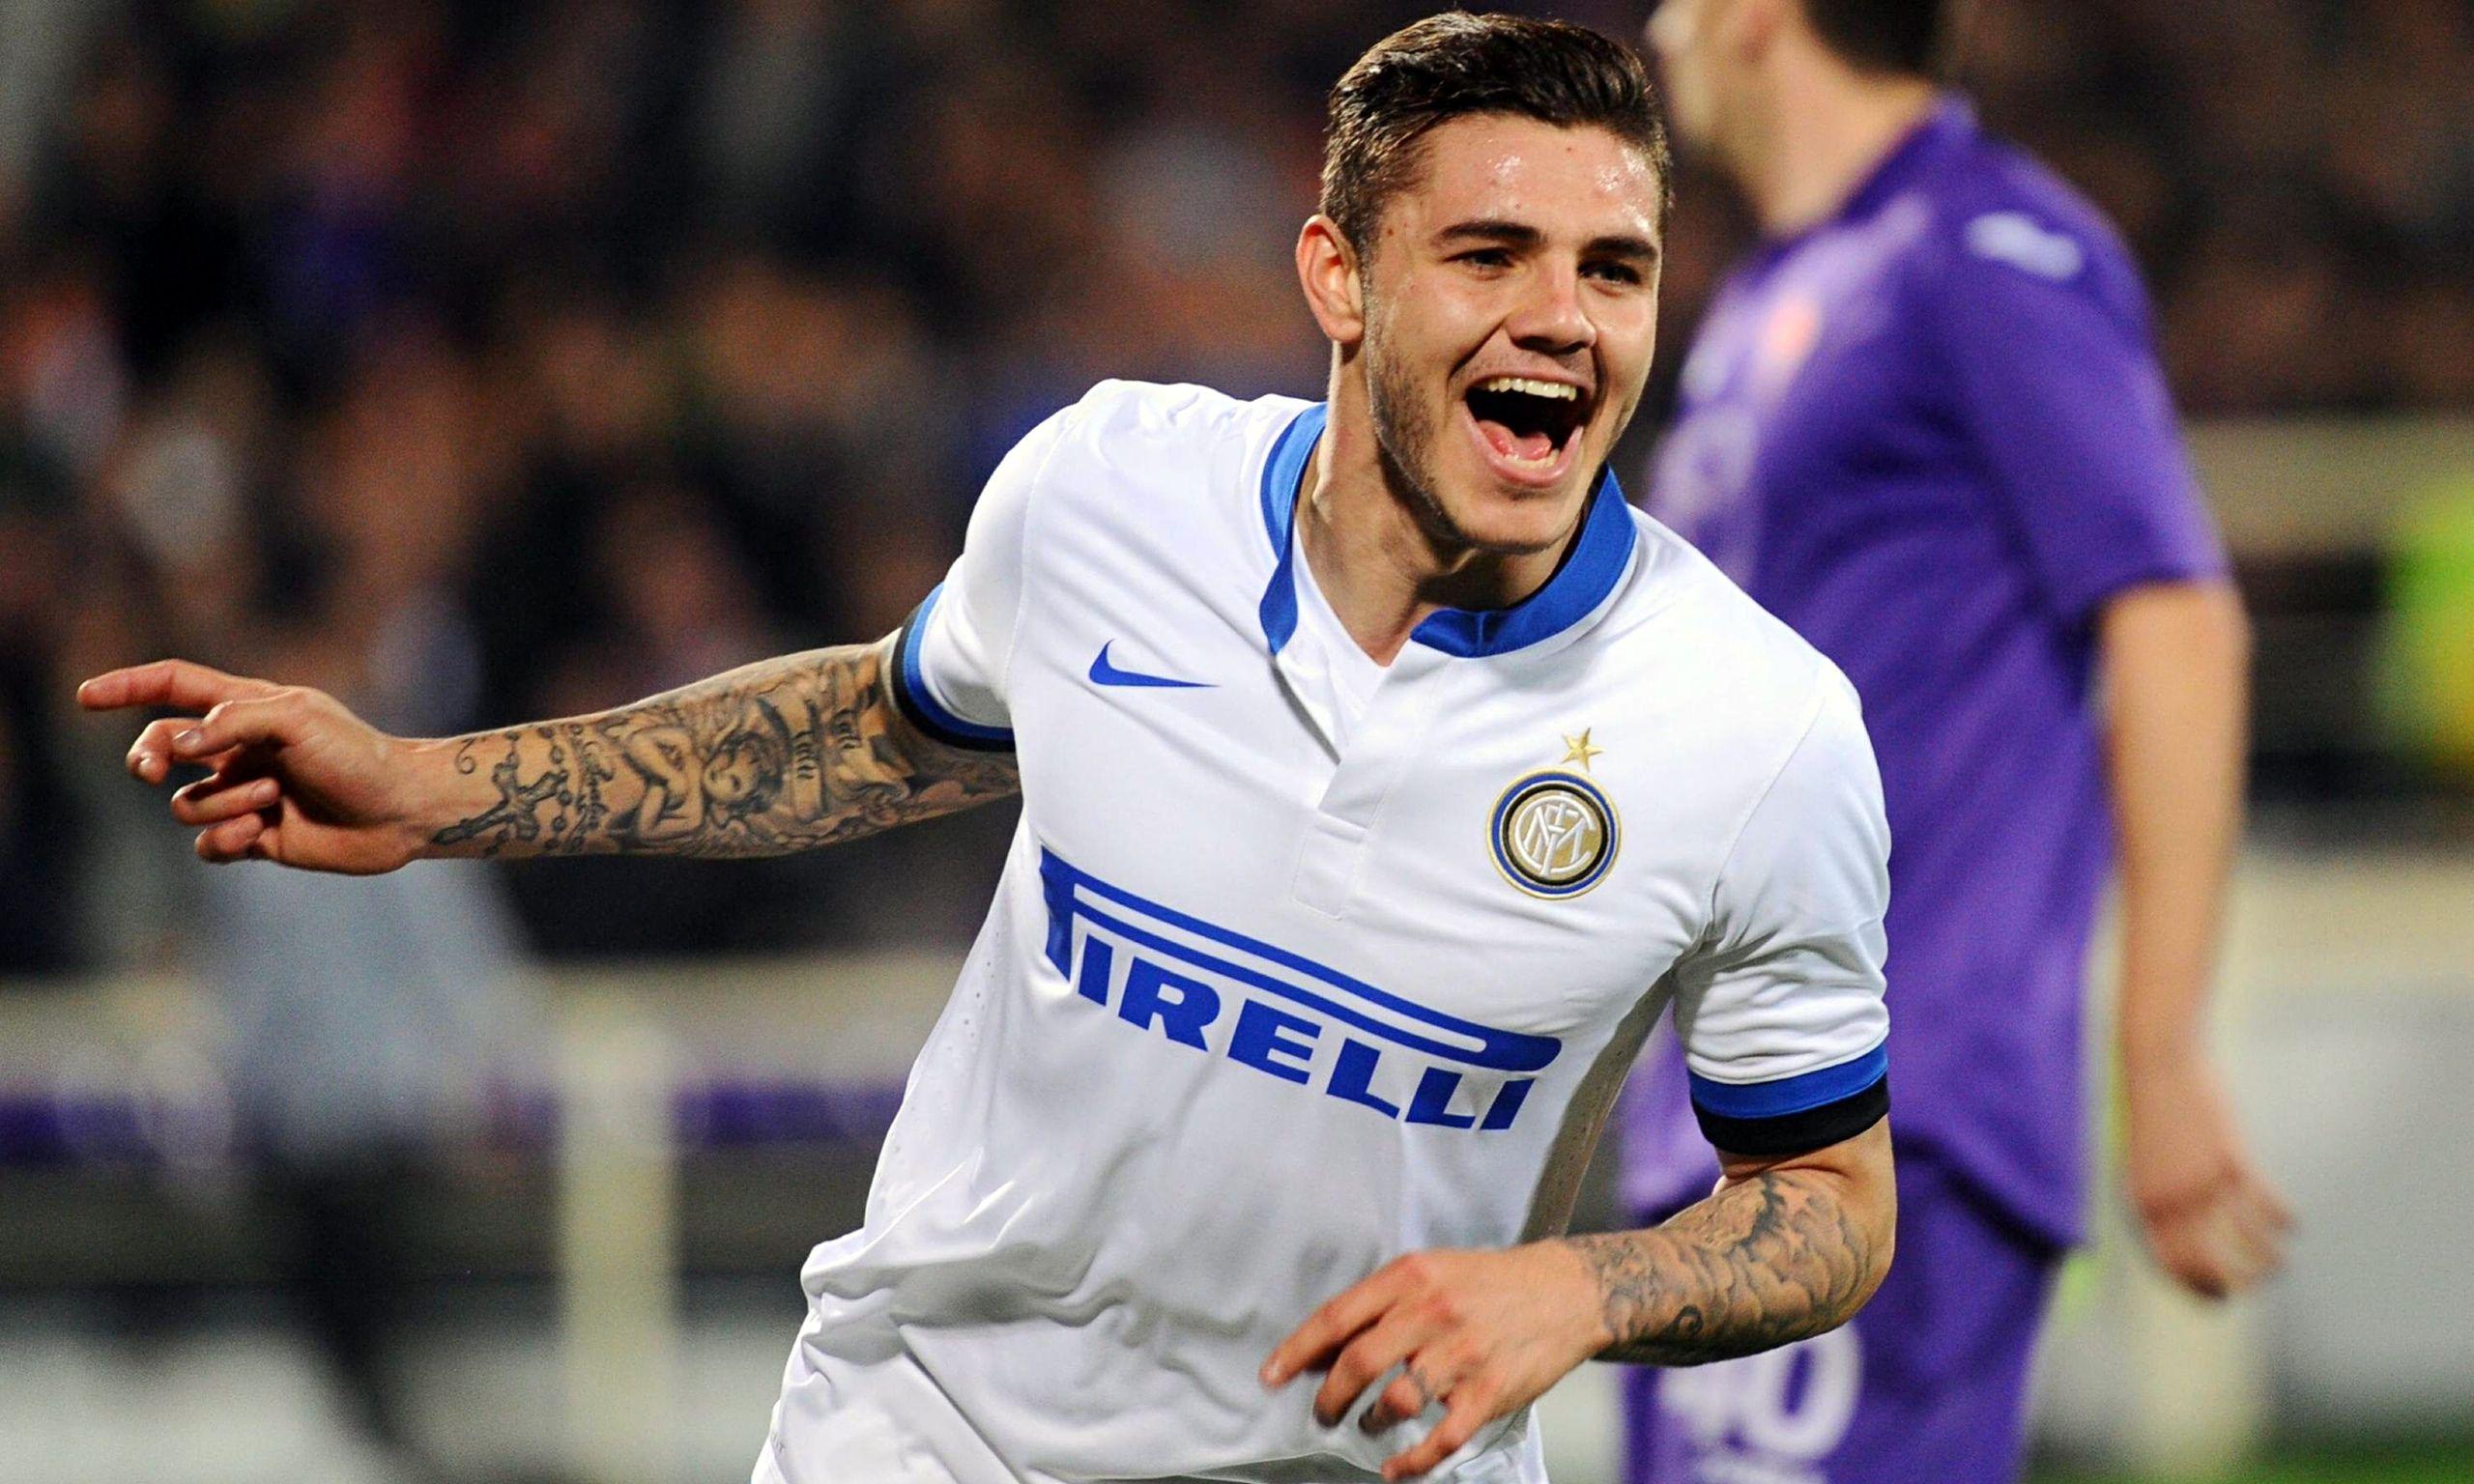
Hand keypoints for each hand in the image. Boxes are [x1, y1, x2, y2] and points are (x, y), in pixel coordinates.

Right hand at [78, 658, 426, 873]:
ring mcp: (245, 794)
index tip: (84, 698)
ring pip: (186, 804)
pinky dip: (224, 838)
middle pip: (162, 749)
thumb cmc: (357, 756)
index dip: (128, 689)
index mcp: (249, 709)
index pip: (175, 687)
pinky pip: (207, 844)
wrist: (401, 811)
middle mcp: (240, 750)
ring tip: (270, 798)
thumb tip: (176, 742)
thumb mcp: (297, 720)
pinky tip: (262, 832)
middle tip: (149, 770)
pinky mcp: (256, 837)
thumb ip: (231, 721)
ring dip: (220, 802)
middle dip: (146, 758)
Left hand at [1260, 1243, 1604, 1479]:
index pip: (1337, 1317)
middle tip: (1322, 1412)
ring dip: (1370, 1423)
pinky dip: (1412, 1463)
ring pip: (1396, 1402)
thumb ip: (1377, 1307)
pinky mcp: (1489, 1392)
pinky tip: (1396, 1469)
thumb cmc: (1488, 1283)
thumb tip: (1321, 1349)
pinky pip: (1442, 1438)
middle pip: (1359, 1363)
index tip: (1271, 1376)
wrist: (1564, 1290)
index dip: (1297, 1351)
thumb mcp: (1429, 1274)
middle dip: (1329, 1397)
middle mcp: (1432, 1313)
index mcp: (1410, 1277)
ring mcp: (1462, 1354)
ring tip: (1368, 1425)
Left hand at [2123, 1045, 2291, 1297]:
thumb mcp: (2145, 1161)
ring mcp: (2201, 1180)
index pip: (2169, 1265)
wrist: (2158, 1064)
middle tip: (2253, 1287)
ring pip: (2245, 1241)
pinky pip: (2263, 1204)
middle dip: (2235, 1284)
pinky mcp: (2230, 1158)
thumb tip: (2176, 1231)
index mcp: (2143, 1203)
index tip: (2221, 1298)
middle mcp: (2170, 1198)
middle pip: (2209, 1264)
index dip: (2197, 1289)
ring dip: (2267, 1260)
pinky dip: (2282, 1220)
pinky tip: (2292, 1224)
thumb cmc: (2153, 1114)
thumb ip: (2159, 1197)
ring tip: (2279, 1263)